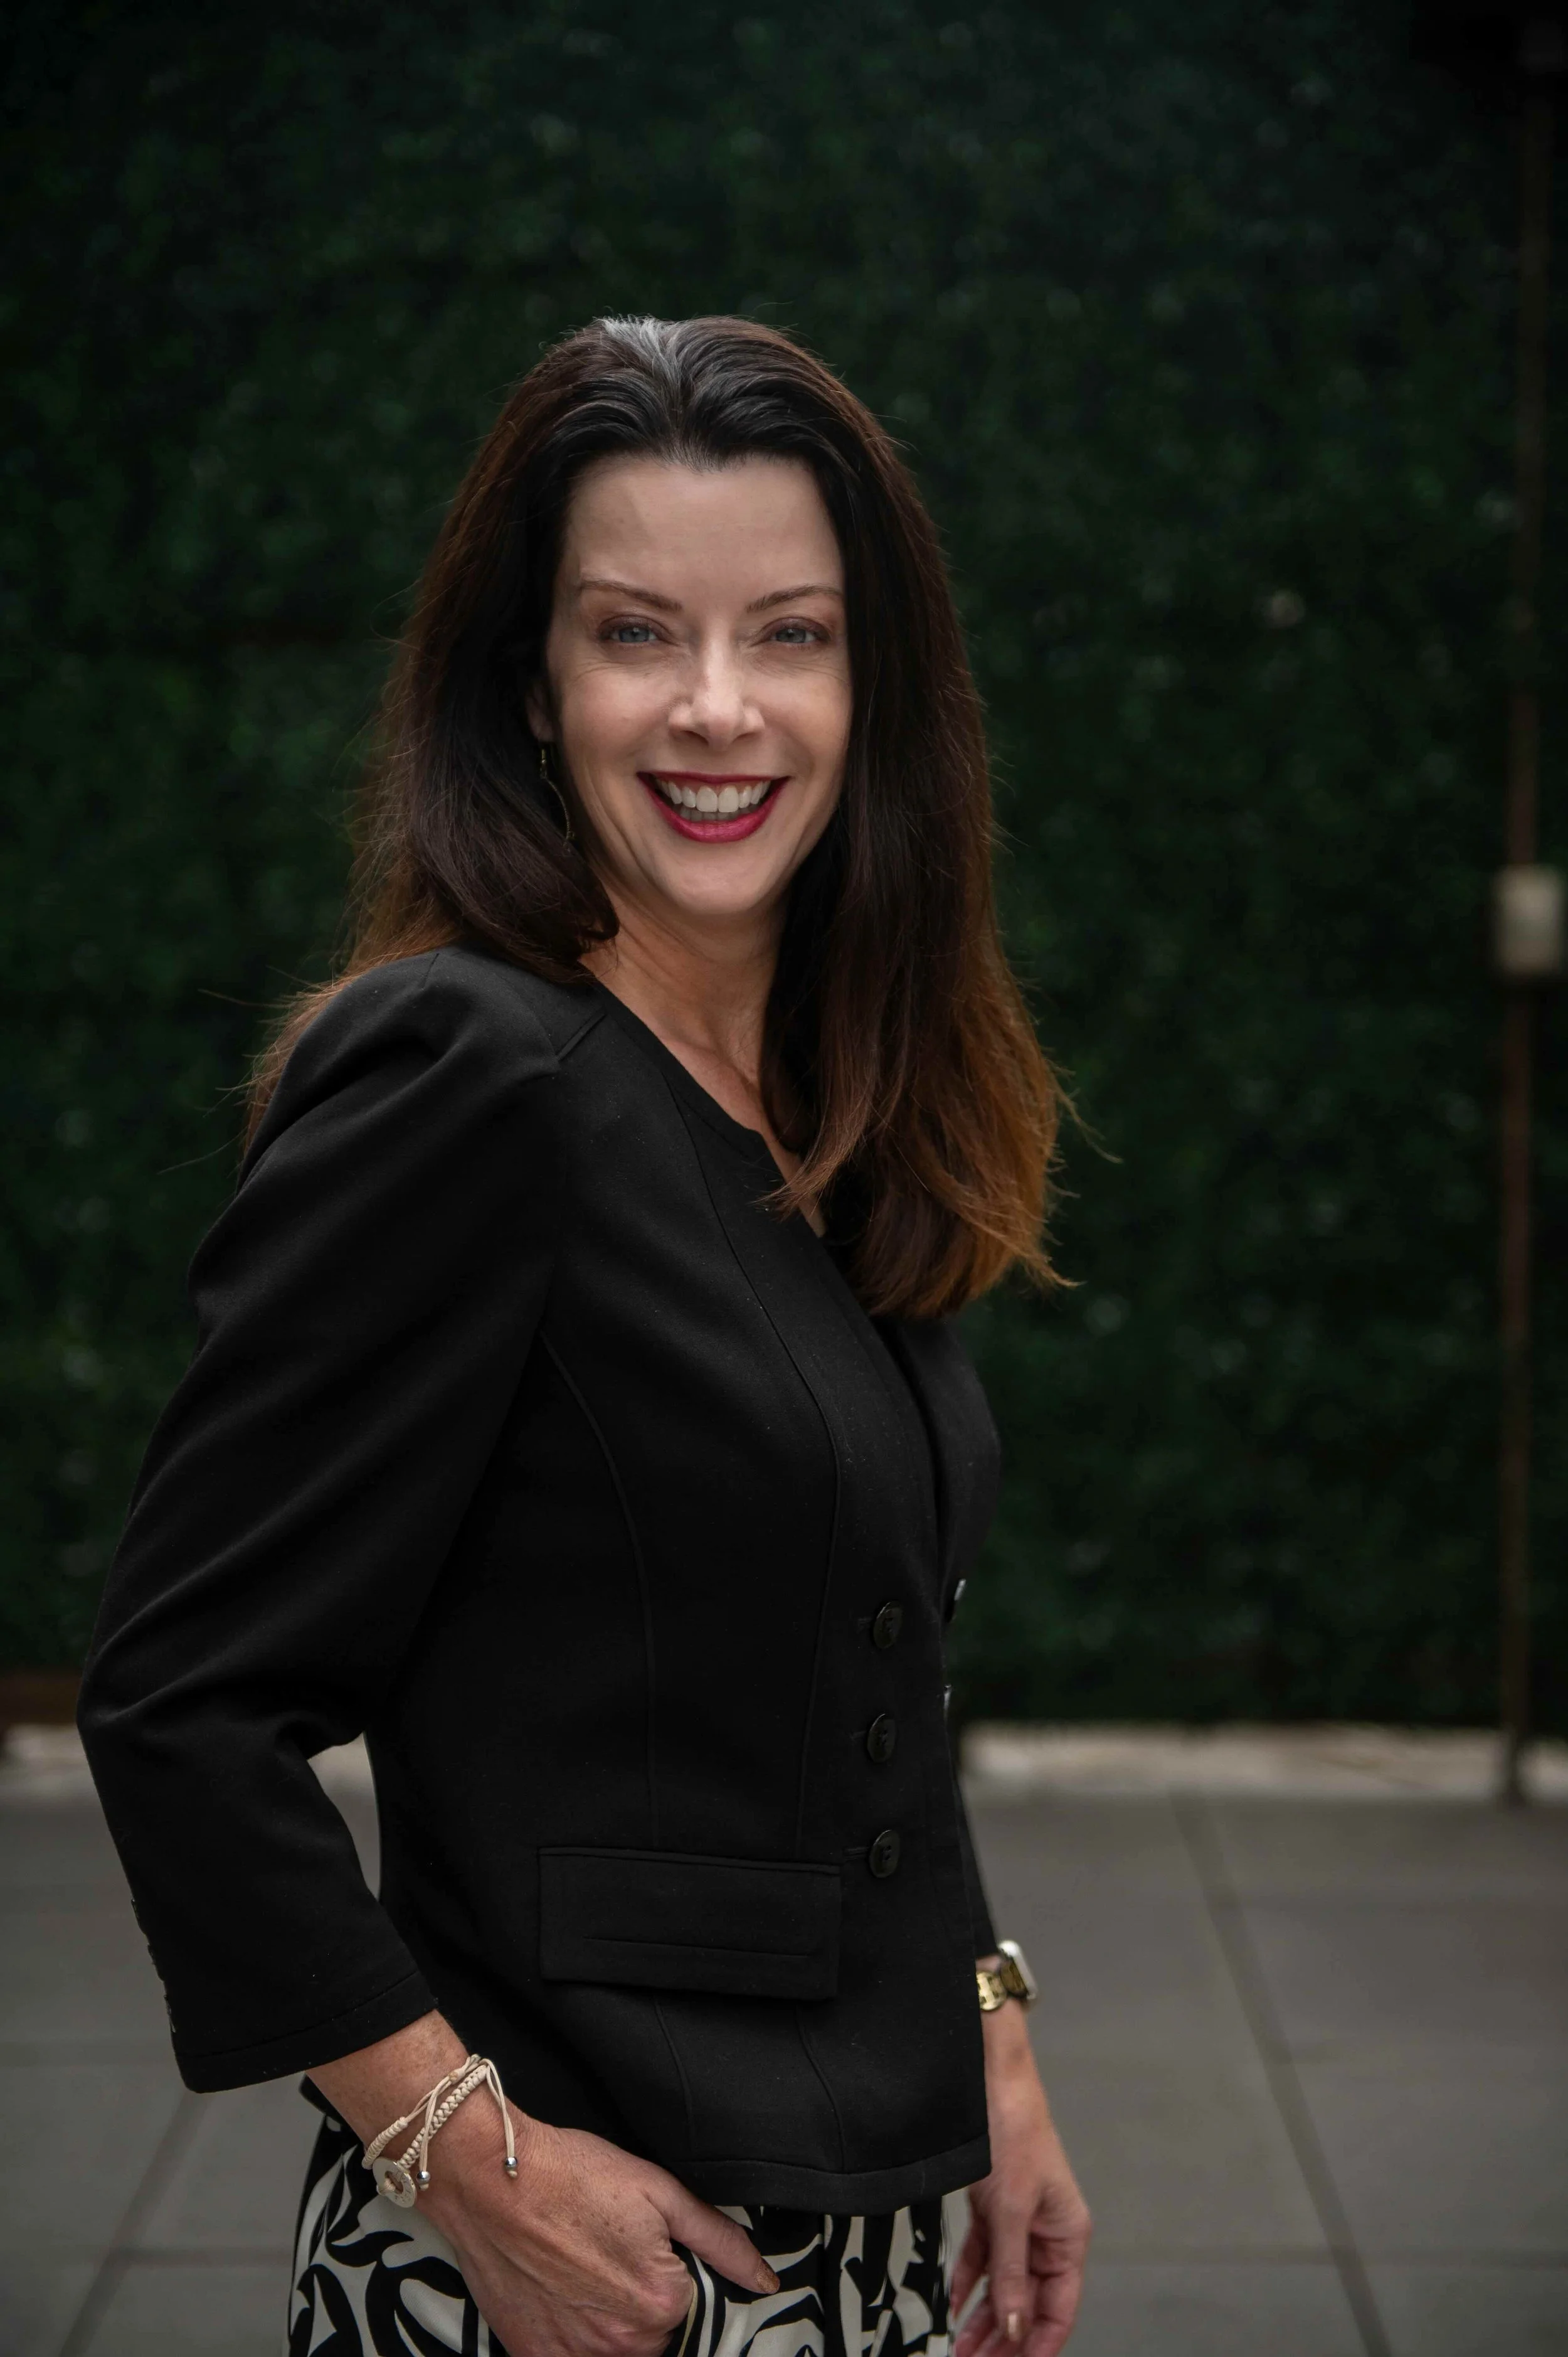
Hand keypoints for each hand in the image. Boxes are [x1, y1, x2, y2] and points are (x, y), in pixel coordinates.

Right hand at [310, 2014, 774, 2356]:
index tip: (644, 2244)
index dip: (672, 2271)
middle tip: (609, 2250)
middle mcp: (620, 2344)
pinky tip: (560, 2292)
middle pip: (654, 2336)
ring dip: (610, 2321)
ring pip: (615, 2350)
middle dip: (642, 2299)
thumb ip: (720, 2242)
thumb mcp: (660, 2191)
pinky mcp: (531, 2355)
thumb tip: (765, 2281)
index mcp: (660, 2304)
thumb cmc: (572, 2174)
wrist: (490, 2176)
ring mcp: (572, 2355)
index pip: (691, 2306)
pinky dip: (573, 2335)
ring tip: (583, 2267)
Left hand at [952, 1991, 1089, 2356]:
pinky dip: (970, 2281)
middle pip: (1029, 2302)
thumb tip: (1014, 2326)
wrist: (987, 2079)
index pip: (1059, 2309)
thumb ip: (1009, 2272)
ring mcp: (1021, 2221)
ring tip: (961, 2348)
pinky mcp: (995, 2207)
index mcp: (1067, 2235)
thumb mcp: (1010, 2210)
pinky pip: (984, 2256)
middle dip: (1005, 2338)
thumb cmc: (1012, 2130)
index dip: (1039, 2345)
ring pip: (1004, 2284)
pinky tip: (955, 2303)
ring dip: (983, 2318)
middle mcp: (1048, 2233)